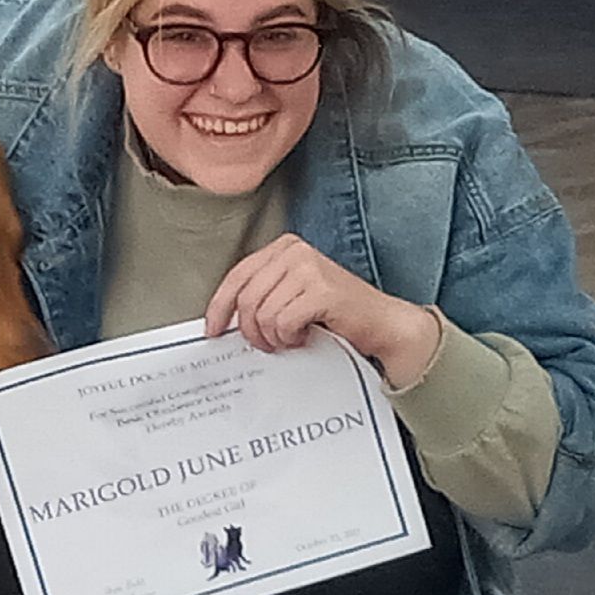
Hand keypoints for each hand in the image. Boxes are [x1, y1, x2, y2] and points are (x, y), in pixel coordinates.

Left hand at [204, 234, 441, 386]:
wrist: (381, 323)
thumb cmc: (335, 314)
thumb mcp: (292, 296)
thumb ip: (263, 296)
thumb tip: (225, 320)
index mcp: (284, 248)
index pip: (238, 276)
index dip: (220, 306)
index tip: (214, 331)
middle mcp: (295, 251)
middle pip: (246, 298)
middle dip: (250, 330)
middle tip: (266, 345)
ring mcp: (309, 268)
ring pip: (263, 313)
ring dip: (274, 337)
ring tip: (291, 339)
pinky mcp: (322, 289)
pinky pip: (283, 322)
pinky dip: (290, 337)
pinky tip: (305, 337)